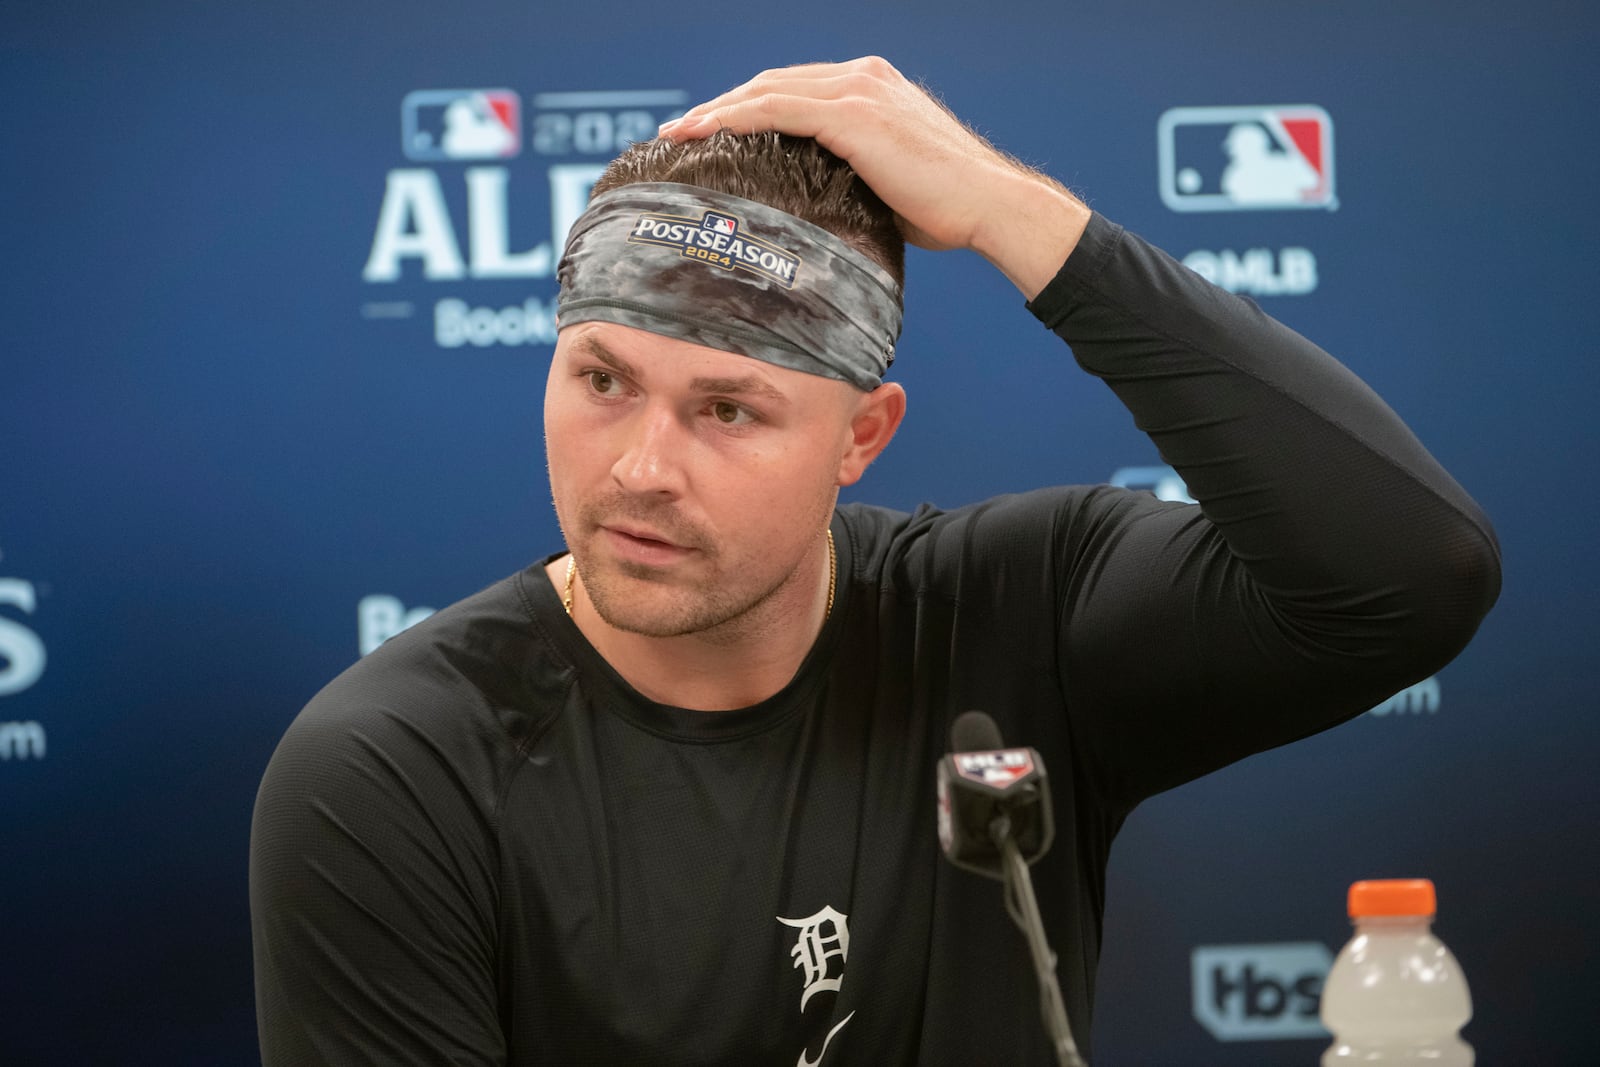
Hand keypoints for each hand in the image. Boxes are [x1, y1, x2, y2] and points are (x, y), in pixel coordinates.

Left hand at [657, 57, 1089, 297]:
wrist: (988, 205)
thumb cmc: (947, 209)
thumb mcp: (890, 185)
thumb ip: (852, 179)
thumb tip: (816, 210)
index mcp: (872, 88)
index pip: (793, 90)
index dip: (748, 108)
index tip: (713, 132)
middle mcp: (863, 77)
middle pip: (772, 83)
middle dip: (724, 106)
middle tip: (682, 132)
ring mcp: (859, 91)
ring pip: (767, 91)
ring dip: (718, 111)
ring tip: (679, 134)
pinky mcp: (854, 114)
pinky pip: (777, 108)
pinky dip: (736, 118)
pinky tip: (705, 134)